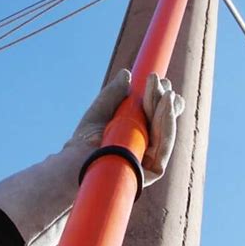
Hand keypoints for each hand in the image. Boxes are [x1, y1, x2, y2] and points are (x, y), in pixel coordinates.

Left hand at [72, 69, 184, 185]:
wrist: (76, 158)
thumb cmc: (85, 137)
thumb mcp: (102, 108)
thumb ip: (114, 92)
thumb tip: (127, 74)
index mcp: (138, 131)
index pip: (157, 114)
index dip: (161, 98)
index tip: (158, 80)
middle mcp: (147, 145)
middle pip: (164, 121)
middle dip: (164, 100)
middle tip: (160, 81)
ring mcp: (150, 159)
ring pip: (166, 131)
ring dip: (167, 109)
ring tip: (166, 92)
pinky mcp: (152, 172)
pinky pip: (164, 147)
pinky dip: (167, 125)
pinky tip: (168, 106)